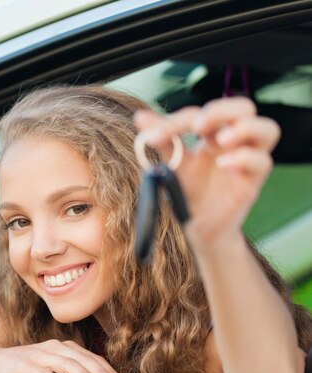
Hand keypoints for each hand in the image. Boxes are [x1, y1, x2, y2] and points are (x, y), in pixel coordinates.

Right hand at [0, 339, 126, 372]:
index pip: (90, 357)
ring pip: (67, 365)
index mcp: (62, 347)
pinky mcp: (27, 367)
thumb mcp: (51, 365)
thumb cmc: (25, 367)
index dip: (107, 369)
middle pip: (83, 360)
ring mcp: (40, 356)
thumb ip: (69, 371)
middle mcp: (54, 348)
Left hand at [134, 97, 279, 251]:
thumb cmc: (188, 191)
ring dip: (245, 127)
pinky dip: (244, 158)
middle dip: (221, 110)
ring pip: (267, 129)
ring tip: (221, 138)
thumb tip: (140, 117)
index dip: (177, 120)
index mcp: (212, 134)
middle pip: (244, 108)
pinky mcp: (253, 183)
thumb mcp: (172, 164)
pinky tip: (224, 164)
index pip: (201, 114)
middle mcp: (234, 142)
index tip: (153, 135)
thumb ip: (162, 140)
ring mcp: (247, 160)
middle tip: (197, 124)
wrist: (196, 228)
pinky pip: (262, 162)